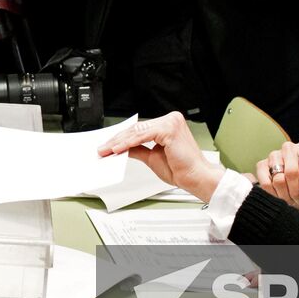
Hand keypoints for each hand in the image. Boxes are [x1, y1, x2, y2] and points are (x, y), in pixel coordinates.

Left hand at [98, 111, 225, 202]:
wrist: (195, 177)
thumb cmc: (181, 169)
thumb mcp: (152, 157)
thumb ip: (138, 150)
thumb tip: (122, 149)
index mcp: (168, 124)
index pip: (140, 128)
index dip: (122, 138)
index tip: (108, 147)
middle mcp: (170, 120)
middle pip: (137, 128)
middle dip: (117, 140)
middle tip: (103, 149)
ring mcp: (171, 122)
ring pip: (138, 131)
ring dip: (119, 142)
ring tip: (107, 151)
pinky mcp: (169, 129)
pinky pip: (143, 136)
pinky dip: (128, 143)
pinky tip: (118, 149)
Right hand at [255, 140, 298, 209]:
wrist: (293, 185)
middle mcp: (289, 148)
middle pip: (291, 171)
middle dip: (295, 190)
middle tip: (298, 199)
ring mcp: (274, 155)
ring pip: (278, 179)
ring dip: (285, 194)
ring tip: (290, 198)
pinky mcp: (261, 165)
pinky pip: (266, 183)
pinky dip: (273, 194)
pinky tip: (279, 196)